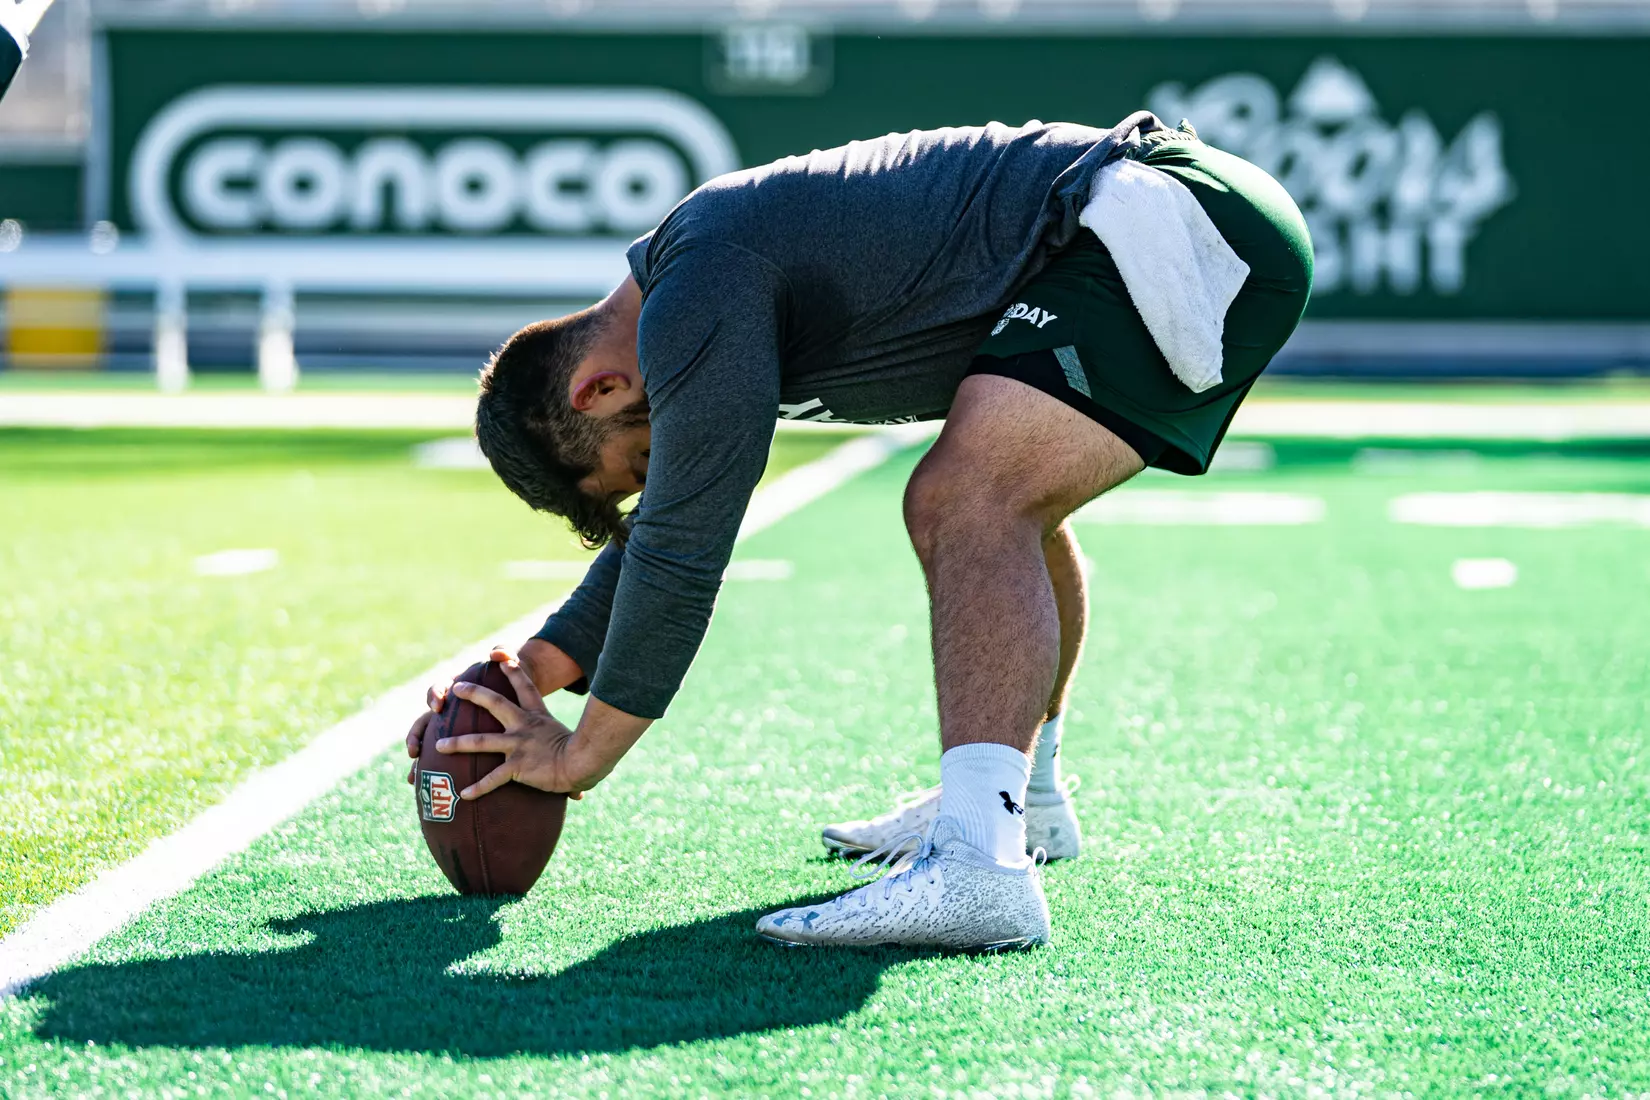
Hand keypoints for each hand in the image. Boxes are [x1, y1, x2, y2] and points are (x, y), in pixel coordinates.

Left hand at [435, 648, 591, 799]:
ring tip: (439, 746)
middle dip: (474, 694)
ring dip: (458, 743)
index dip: (513, 671)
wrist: (584, 762)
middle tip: (457, 687)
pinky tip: (463, 794)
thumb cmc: (584, 754)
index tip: (502, 658)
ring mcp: (519, 745)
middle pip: (495, 703)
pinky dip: (477, 787)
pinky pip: (492, 778)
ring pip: (481, 741)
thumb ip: (564, 743)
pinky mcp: (517, 766)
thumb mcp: (574, 737)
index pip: (525, 687)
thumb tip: (576, 762)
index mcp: (538, 716)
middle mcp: (525, 726)